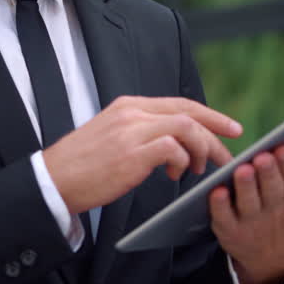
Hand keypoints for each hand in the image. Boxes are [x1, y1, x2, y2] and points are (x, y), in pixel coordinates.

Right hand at [43, 96, 240, 214]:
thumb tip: (174, 143)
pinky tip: (174, 174)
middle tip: (227, 156)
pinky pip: (173, 148)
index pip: (180, 103)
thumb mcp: (113, 136)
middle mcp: (132, 112)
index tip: (230, 128)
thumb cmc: (83, 165)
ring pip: (186, 127)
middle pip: (189, 112)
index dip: (210, 115)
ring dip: (201, 149)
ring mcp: (131, 131)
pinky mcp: (131, 153)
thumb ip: (140, 132)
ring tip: (196, 169)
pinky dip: (182, 160)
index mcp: (129, 106)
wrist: (53, 180)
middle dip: (216, 133)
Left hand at [209, 134, 283, 283]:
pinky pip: (222, 217)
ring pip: (248, 203)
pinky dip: (220, 206)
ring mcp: (252, 222)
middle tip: (263, 157)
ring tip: (243, 169)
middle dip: (268, 174)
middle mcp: (275, 210)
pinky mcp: (229, 230)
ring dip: (245, 187)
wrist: (273, 254)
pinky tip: (217, 190)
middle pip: (272, 191)